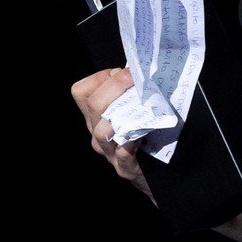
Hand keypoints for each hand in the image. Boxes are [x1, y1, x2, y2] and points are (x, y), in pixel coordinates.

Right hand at [71, 67, 153, 198]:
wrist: (159, 174)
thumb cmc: (150, 135)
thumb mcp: (134, 111)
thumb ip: (132, 92)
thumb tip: (139, 68)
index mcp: (97, 117)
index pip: (82, 91)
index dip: (102, 77)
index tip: (124, 74)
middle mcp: (97, 134)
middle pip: (94, 104)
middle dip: (116, 86)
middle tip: (136, 79)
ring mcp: (110, 153)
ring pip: (103, 130)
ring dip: (122, 112)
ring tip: (142, 103)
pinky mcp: (125, 168)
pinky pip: (124, 152)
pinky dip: (132, 141)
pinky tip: (145, 132)